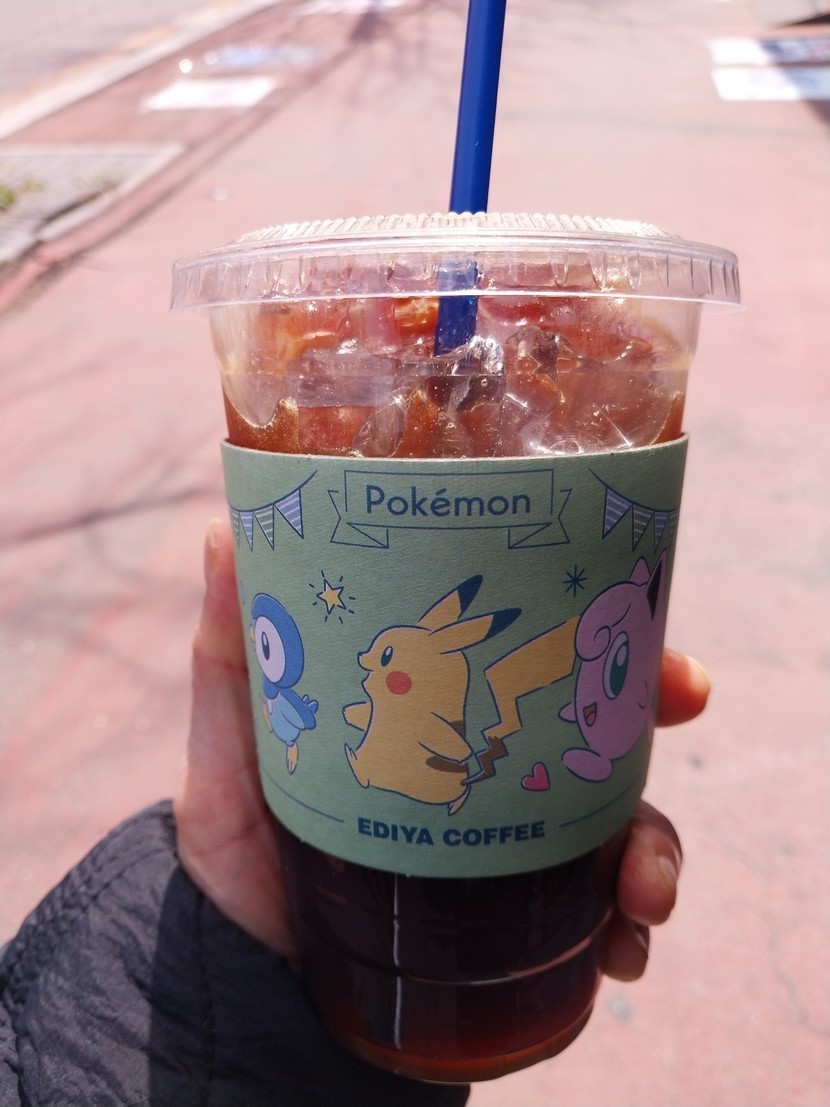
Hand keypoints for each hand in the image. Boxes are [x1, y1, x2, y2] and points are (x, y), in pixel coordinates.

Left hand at [176, 520, 709, 976]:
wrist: (246, 967)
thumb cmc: (244, 835)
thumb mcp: (237, 733)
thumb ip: (233, 643)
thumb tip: (223, 528)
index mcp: (447, 710)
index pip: (528, 649)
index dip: (588, 619)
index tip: (627, 608)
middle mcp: (499, 769)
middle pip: (600, 721)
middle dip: (651, 705)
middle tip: (682, 694)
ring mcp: (519, 848)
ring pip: (625, 824)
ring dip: (655, 843)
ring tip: (640, 885)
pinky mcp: (526, 927)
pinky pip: (603, 923)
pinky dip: (629, 932)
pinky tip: (622, 948)